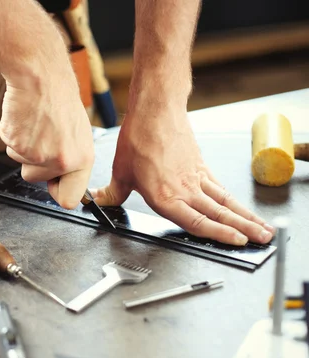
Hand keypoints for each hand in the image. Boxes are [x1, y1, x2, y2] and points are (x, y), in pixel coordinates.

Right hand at [0, 74, 93, 208]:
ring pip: (21, 163)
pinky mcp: (16, 145)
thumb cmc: (59, 99)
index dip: (57, 190)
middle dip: (34, 163)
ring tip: (35, 124)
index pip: (69, 200)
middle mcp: (61, 161)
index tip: (54, 183)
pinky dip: (13, 135)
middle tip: (42, 137)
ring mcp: (36, 155)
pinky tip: (24, 120)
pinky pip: (9, 149)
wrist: (40, 76)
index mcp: (82, 160)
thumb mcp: (78, 134)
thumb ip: (71, 160)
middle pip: (36, 180)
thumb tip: (64, 180)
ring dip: (24, 147)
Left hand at [90, 108, 274, 245]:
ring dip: (245, 216)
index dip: (218, 234)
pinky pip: (220, 187)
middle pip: (219, 214)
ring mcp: (196, 177)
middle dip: (243, 229)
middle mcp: (185, 189)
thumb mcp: (120, 172)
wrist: (155, 111)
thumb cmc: (139, 139)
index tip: (236, 242)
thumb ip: (112, 194)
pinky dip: (233, 200)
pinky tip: (239, 207)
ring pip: (225, 202)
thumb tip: (99, 202)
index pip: (196, 222)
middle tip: (262, 240)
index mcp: (165, 196)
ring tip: (263, 229)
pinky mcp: (201, 166)